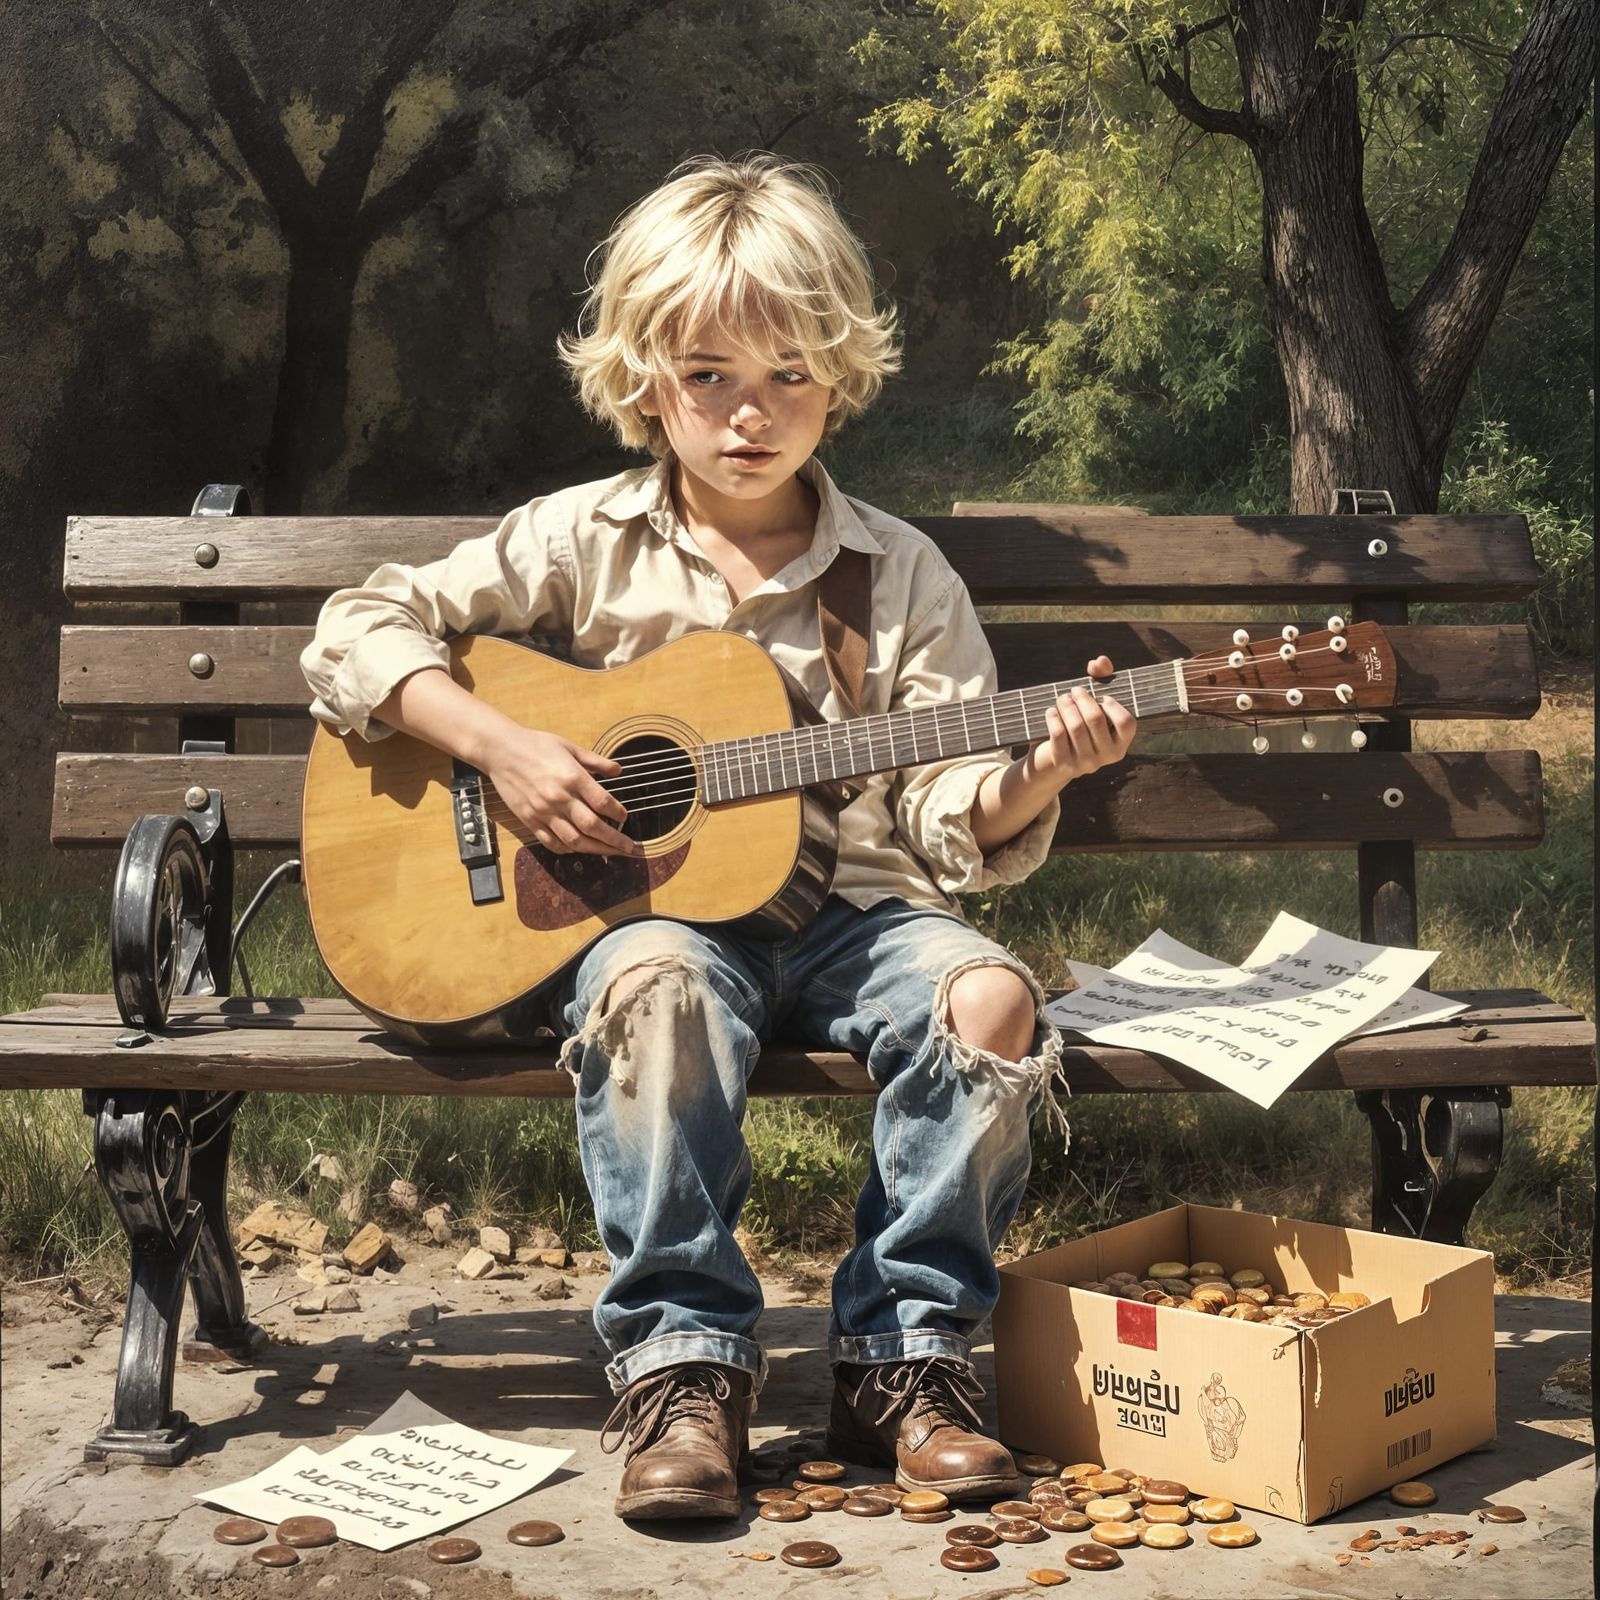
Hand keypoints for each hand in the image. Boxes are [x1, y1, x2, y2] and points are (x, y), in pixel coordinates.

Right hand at [483, 726, 640, 855]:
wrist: (500, 750)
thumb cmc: (536, 745)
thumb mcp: (569, 747)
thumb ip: (595, 761)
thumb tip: (618, 771)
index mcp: (572, 777)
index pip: (602, 802)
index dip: (618, 813)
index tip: (624, 817)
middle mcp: (559, 797)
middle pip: (592, 826)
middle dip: (614, 840)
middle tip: (629, 847)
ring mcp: (543, 811)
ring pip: (574, 840)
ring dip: (595, 849)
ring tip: (610, 852)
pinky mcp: (529, 820)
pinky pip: (551, 842)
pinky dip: (568, 849)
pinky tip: (579, 848)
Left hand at [1026, 655, 1135, 787]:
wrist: (1051, 764)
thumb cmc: (1078, 728)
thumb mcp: (1092, 706)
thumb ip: (1101, 679)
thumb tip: (1100, 661)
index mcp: (1121, 744)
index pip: (1126, 722)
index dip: (1113, 705)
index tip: (1102, 696)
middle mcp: (1107, 756)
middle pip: (1096, 719)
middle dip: (1082, 698)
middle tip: (1074, 691)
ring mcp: (1086, 763)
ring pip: (1076, 726)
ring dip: (1066, 705)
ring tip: (1062, 699)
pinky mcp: (1064, 764)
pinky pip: (1058, 734)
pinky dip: (1053, 718)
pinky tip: (1051, 711)